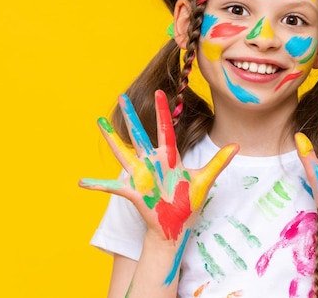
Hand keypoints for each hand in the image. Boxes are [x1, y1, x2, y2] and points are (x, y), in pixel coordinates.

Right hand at [79, 90, 237, 241]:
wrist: (177, 226)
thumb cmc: (189, 202)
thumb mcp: (205, 180)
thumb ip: (219, 162)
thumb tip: (237, 145)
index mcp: (169, 157)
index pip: (166, 129)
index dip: (162, 111)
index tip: (160, 92)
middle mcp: (153, 162)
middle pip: (140, 134)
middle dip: (131, 116)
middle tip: (122, 96)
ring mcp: (141, 175)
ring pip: (124, 152)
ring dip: (111, 138)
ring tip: (99, 121)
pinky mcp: (134, 192)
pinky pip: (112, 187)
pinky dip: (97, 185)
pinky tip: (81, 182)